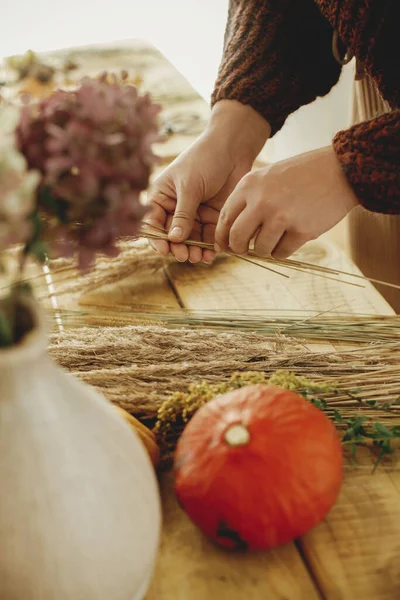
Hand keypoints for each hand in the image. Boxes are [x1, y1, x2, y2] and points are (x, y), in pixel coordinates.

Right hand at [146, 101, 269, 262]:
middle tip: (185, 256)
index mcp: (162, 197)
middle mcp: (176, 209)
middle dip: (178, 247)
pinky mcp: (213, 218)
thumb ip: (183, 214)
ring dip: (194, 250)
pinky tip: (213, 253)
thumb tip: (174, 239)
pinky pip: (209, 237)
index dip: (157, 238)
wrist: (233, 149)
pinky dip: (210, 247)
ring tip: (199, 257)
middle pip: (172, 236)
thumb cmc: (205, 159)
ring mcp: (195, 214)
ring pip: (191, 239)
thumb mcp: (190, 186)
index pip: (153, 222)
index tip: (165, 250)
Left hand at [214, 146, 358, 258]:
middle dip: (239, 249)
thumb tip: (232, 233)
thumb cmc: (302, 175)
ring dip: (266, 250)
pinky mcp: (300, 231)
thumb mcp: (268, 176)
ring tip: (276, 240)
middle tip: (245, 250)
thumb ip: (250, 200)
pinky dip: (283, 251)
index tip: (225, 245)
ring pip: (260, 249)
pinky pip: (281, 253)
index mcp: (249, 185)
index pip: (225, 218)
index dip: (222, 236)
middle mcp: (261, 201)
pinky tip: (291, 238)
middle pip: (237, 238)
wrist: (339, 171)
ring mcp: (281, 217)